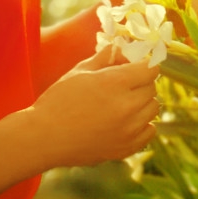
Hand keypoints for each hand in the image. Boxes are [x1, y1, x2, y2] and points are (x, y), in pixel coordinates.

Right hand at [29, 43, 159, 167]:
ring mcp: (129, 130)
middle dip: (141, 82)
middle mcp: (128, 107)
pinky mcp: (125, 149)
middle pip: (152, 88)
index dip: (143, 65)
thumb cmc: (58, 100)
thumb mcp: (80, 71)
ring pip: (153, 109)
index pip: (150, 69)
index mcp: (116, 83)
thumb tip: (122, 49)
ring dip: (143, 103)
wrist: (44, 138)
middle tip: (124, 84)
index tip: (134, 67)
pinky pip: (149, 132)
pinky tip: (126, 122)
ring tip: (122, 103)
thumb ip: (105, 57)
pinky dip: (143, 124)